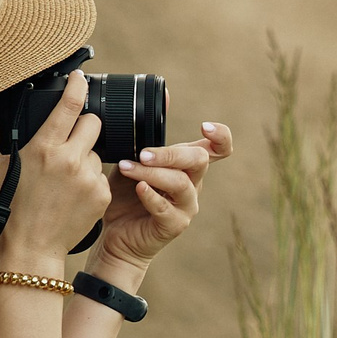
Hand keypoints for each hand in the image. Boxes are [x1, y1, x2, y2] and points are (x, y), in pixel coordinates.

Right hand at [0, 71, 111, 271]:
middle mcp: (71, 160)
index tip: (79, 77)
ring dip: (83, 155)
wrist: (32, 247)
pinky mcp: (102, 195)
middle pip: (93, 122)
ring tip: (63, 176)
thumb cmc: (6, 207)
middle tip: (67, 139)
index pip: (71, 104)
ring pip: (96, 150)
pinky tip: (72, 192)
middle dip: (82, 125)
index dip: (77, 85)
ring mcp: (90, 178)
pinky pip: (100, 174)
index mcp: (44, 148)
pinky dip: (89, 178)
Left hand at [99, 122, 233, 271]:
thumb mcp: (133, 160)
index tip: (205, 126)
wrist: (116, 234)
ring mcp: (187, 206)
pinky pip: (167, 209)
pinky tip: (138, 188)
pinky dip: (151, 196)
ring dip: (153, 173)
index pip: (219, 149)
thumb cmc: (126, 196)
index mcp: (188, 166)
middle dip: (171, 153)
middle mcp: (193, 184)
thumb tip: (153, 103)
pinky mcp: (174, 225)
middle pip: (199, 160)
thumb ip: (143, 138)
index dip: (221, 136)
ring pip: (181, 183)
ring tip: (128, 168)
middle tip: (143, 154)